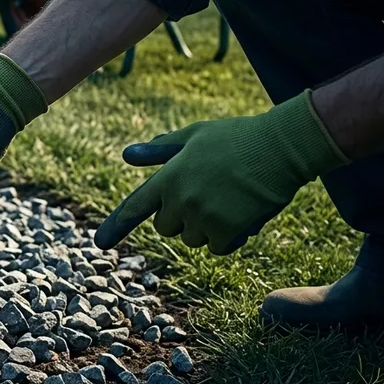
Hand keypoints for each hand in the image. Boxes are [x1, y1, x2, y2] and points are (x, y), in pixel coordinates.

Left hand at [95, 90, 348, 253]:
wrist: (282, 146)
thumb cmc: (237, 137)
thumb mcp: (194, 136)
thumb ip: (160, 150)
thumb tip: (127, 155)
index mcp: (169, 177)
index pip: (135, 207)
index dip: (117, 225)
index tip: (100, 242)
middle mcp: (181, 200)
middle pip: (166, 228)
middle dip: (180, 219)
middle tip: (205, 197)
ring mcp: (204, 217)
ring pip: (193, 239)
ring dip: (206, 228)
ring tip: (229, 199)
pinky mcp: (228, 230)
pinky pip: (218, 247)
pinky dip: (228, 238)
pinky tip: (242, 214)